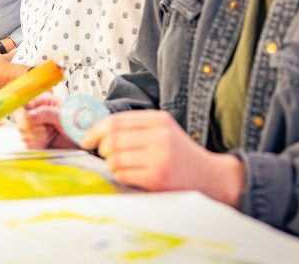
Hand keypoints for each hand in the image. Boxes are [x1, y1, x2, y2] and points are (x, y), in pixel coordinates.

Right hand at [15, 93, 78, 148]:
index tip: (35, 120)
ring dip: (39, 137)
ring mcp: (34, 126)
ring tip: (51, 134)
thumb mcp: (64, 115)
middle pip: (21, 122)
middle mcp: (35, 112)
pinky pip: (28, 144)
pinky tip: (48, 140)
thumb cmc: (78, 123)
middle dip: (35, 129)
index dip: (26, 115)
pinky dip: (39, 145)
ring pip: (24, 134)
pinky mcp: (34, 138)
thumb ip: (47, 113)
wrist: (83, 139)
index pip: (22, 105)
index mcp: (41, 101)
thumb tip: (29, 114)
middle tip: (49, 128)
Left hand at [82, 110, 244, 206]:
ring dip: (111, 164)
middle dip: (102, 149)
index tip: (86, 138)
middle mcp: (159, 136)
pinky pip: (124, 174)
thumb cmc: (181, 155)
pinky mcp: (158, 178)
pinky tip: (129, 175)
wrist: (211, 177)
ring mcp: (159, 157)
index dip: (95, 129)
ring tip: (121, 166)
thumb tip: (98, 130)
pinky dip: (120, 176)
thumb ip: (136, 128)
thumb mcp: (164, 131)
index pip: (116, 120)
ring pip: (115, 158)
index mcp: (159, 120)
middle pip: (112, 139)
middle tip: (105, 155)